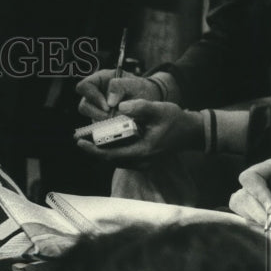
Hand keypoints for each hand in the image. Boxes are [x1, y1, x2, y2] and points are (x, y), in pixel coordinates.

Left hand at [75, 100, 203, 164]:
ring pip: (116, 159)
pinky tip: (105, 140)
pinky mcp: (143, 162)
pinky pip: (123, 158)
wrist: (191, 132)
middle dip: (94, 149)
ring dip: (102, 150)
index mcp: (143, 151)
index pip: (112, 155)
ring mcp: (142, 164)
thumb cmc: (176, 119)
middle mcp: (141, 162)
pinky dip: (112, 150)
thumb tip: (120, 107)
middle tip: (79, 139)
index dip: (93, 150)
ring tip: (88, 139)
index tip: (80, 142)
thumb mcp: (159, 109)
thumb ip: (140, 107)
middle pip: (110, 159)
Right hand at [76, 69, 160, 120]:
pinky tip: (118, 125)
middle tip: (112, 117)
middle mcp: (94, 95)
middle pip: (84, 106)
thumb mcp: (134, 83)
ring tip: (117, 121)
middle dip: (97, 114)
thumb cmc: (140, 88)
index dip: (92, 97)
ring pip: (89, 118)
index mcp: (99, 80)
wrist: (148, 101)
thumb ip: (121, 86)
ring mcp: (96, 109)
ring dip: (102, 122)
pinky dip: (107, 128)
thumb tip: (109, 102)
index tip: (107, 106)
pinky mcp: (101, 120)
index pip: (84, 87)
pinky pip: (98, 127)